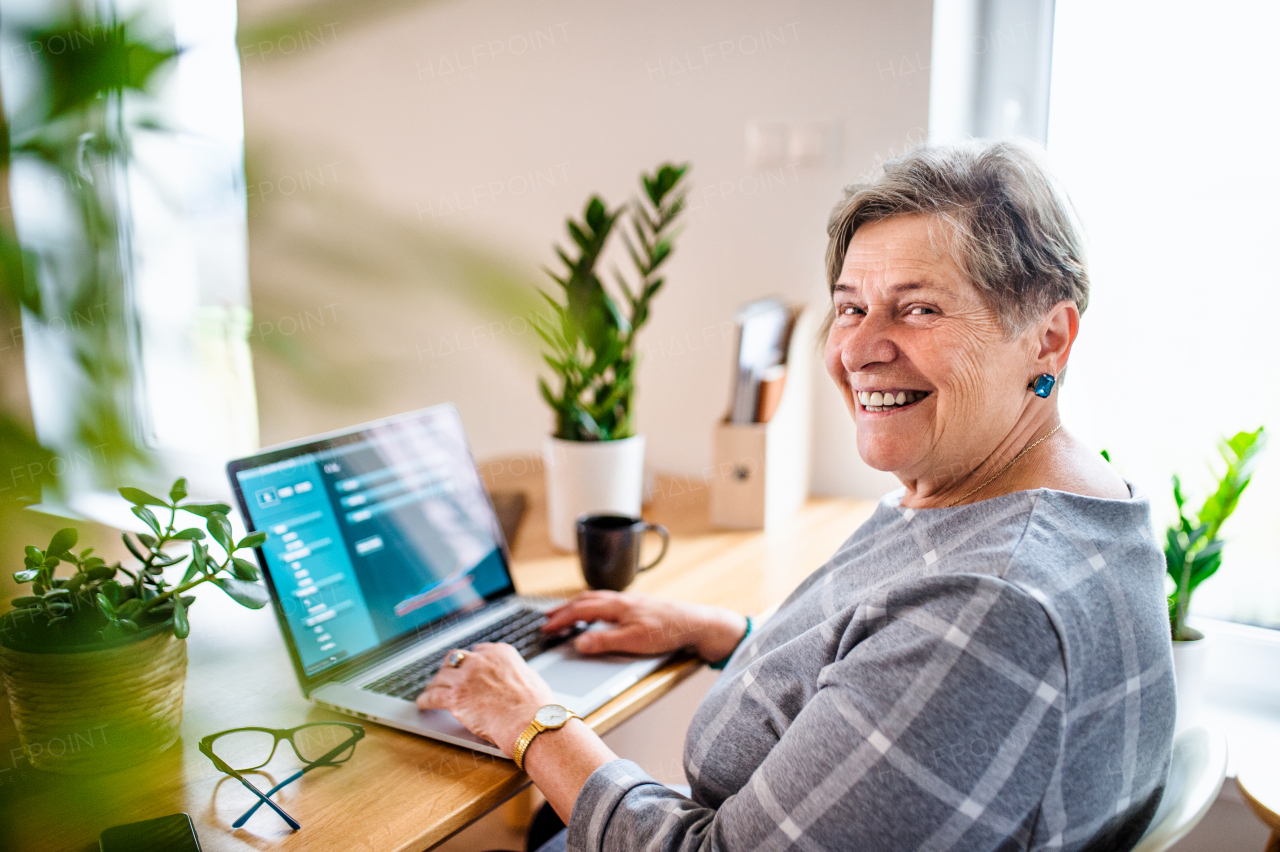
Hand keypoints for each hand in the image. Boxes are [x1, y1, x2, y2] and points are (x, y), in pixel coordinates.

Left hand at [416, 643, 554, 755]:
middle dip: (450, 668)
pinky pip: (433, 695)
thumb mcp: (530, 678)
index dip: (470, 662)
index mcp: (501, 653)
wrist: (531, 722)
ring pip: (441, 676)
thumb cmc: (537, 707)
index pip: (478, 651)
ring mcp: (466, 677)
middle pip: (456, 659)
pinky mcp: (455, 696)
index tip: (467, 667)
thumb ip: (513, 675)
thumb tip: (512, 682)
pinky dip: (426, 699)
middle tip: (448, 677)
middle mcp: (481, 660)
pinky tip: (424, 703)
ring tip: (432, 690)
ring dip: (436, 684)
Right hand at [541, 590, 747, 662]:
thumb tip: (579, 643)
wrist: (694, 622)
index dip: (560, 619)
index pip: (580, 610)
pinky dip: (592, 605)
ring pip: (595, 598)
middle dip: (563, 609)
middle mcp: (620, 599)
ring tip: (564, 612)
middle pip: (584, 600)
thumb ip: (604, 642)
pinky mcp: (637, 605)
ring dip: (576, 605)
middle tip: (546, 617)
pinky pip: (606, 601)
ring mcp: (629, 600)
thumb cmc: (667, 631)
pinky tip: (595, 612)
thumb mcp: (633, 641)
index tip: (545, 627)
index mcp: (615, 606)